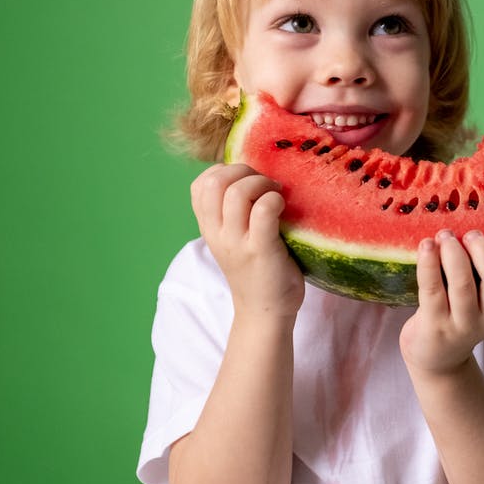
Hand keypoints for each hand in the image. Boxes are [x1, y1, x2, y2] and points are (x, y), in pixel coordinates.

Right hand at [190, 163, 304, 319]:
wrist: (265, 312)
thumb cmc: (257, 270)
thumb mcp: (234, 239)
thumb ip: (233, 213)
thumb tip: (252, 176)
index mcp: (209, 227)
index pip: (200, 184)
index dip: (224, 172)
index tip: (247, 181)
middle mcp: (217, 233)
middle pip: (214, 182)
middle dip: (243, 171)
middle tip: (265, 185)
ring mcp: (237, 243)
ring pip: (238, 193)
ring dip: (262, 184)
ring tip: (276, 195)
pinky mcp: (261, 250)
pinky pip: (263, 210)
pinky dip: (275, 200)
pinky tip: (283, 208)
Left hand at [400, 230, 483, 374]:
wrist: (436, 355)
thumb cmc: (462, 311)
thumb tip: (479, 220)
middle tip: (472, 234)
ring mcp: (462, 324)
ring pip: (463, 286)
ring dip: (454, 254)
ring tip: (445, 235)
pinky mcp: (434, 324)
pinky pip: (433, 290)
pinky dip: (429, 264)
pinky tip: (427, 245)